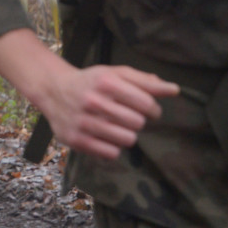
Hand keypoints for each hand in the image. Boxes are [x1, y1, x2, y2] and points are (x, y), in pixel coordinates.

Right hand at [41, 64, 179, 159]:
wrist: (53, 89)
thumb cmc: (91, 82)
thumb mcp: (115, 74)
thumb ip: (145, 81)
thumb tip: (174, 90)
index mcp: (106, 82)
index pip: (147, 104)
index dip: (153, 109)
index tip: (147, 110)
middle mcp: (93, 101)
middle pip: (138, 123)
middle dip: (137, 121)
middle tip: (127, 117)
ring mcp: (83, 122)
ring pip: (126, 140)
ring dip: (126, 135)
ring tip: (116, 126)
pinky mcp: (75, 139)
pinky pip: (111, 153)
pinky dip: (112, 147)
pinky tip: (105, 136)